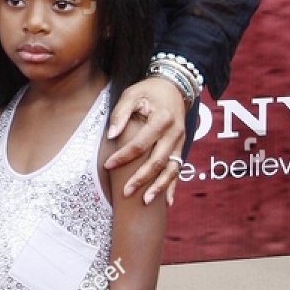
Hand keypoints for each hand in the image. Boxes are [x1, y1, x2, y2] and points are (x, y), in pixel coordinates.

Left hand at [105, 76, 187, 203]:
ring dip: (159, 187)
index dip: (124, 156)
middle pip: (158, 161)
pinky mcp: (182, 148)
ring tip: (145, 201)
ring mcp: (181, 142)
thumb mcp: (132, 94)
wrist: (175, 86)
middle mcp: (175, 133)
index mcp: (162, 119)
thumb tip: (111, 135)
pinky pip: (179, 170)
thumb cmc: (149, 91)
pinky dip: (172, 186)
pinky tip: (166, 202)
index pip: (141, 144)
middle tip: (125, 192)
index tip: (108, 165)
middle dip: (141, 179)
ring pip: (172, 170)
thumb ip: (121, 113)